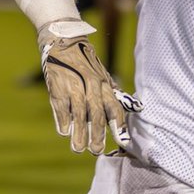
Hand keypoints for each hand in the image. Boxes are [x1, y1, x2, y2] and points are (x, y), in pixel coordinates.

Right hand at [38, 26, 142, 153]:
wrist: (63, 42)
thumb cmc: (85, 63)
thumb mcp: (102, 74)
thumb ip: (113, 92)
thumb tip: (136, 107)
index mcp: (104, 84)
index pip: (114, 107)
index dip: (118, 125)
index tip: (122, 141)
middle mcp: (91, 86)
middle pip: (97, 114)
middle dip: (98, 134)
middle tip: (97, 151)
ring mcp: (74, 87)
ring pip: (79, 114)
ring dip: (79, 133)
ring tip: (79, 149)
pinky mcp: (57, 88)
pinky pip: (61, 108)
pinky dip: (63, 120)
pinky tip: (65, 132)